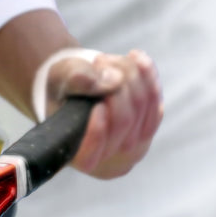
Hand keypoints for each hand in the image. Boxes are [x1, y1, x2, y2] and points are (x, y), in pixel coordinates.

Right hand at [46, 50, 162, 179]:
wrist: (78, 88)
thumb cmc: (62, 88)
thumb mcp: (59, 79)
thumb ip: (78, 79)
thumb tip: (113, 80)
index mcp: (77, 156)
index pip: (90, 155)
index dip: (97, 133)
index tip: (97, 106)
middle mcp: (108, 159)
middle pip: (123, 122)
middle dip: (116, 85)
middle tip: (98, 61)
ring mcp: (133, 146)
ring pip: (144, 109)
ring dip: (131, 75)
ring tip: (109, 60)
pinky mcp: (148, 128)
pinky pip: (156, 101)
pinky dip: (148, 76)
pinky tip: (135, 57)